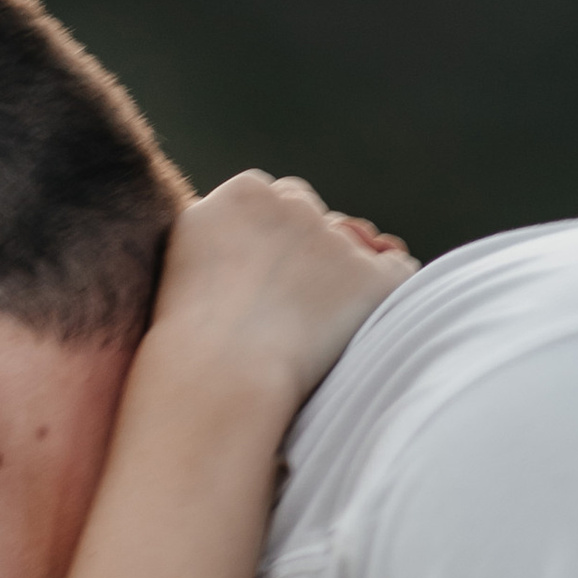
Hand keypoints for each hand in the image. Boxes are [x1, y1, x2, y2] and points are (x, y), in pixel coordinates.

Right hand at [144, 168, 416, 409]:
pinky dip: (384, 297)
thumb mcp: (181, 265)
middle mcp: (292, 204)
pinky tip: (355, 327)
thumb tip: (268, 237)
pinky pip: (396, 273)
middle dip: (306, 257)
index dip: (269, 250)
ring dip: (341, 279)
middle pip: (313, 219)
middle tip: (281, 316)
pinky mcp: (372, 279)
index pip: (273, 204)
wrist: (216, 383)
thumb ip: (220, 233)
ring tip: (308, 333)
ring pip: (354, 247)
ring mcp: (335, 241)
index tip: (255, 292)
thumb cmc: (185, 346)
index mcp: (242, 194)